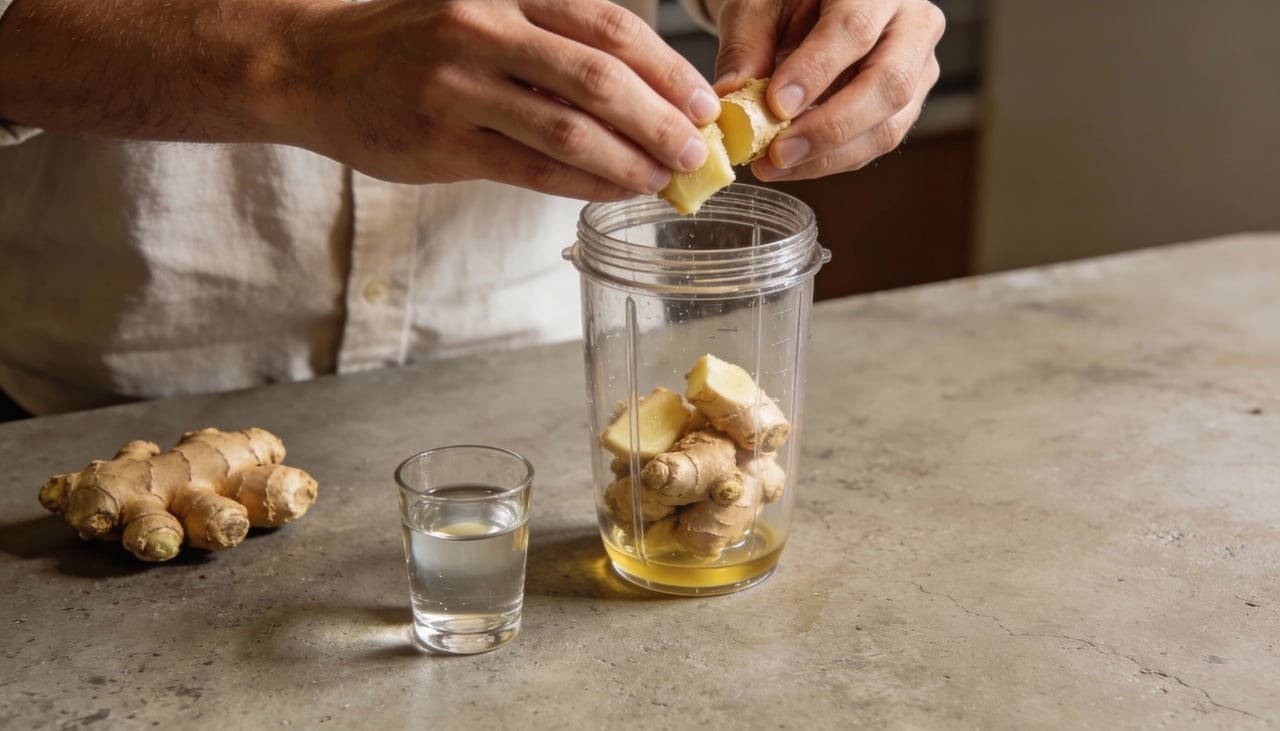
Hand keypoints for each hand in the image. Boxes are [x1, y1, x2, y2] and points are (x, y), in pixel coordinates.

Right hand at [291, 0, 720, 198]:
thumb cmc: (415, 42)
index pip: (607, 26)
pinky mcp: (439, 143)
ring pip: (567, 130)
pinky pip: (530, 170)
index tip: (703, 102)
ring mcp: (457, 88)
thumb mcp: (484, 11)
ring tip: (665, 178)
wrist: (316, 65)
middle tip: (697, 150)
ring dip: (628, 160)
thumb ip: (553, 42)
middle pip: (597, 78)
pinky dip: (582, 184)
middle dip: (659, 120)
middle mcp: (483, 29)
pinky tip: (615, 192)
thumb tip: (644, 95)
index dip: (665, 68)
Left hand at [706, 0, 944, 180]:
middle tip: (779, 151)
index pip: (855, 29)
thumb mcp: (759, 7)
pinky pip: (876, 142)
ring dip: (829, 156)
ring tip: (775, 164)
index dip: (816, 71)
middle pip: (888, 84)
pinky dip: (832, 161)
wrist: (816, 7)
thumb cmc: (788, 1)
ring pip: (888, 125)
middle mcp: (911, 25)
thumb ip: (746, 45)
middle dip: (830, 127)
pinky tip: (792, 164)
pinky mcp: (908, 104)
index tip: (776, 105)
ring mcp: (918, 67)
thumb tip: (732, 96)